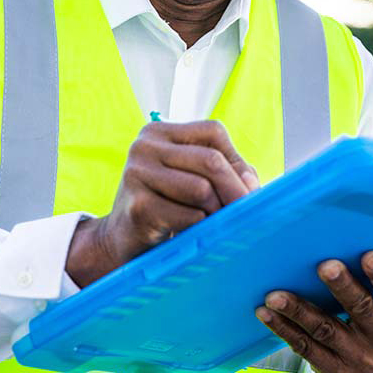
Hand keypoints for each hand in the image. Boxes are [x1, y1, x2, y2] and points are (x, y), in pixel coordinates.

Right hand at [66, 119, 258, 286]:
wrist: (122, 240)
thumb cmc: (168, 206)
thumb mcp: (195, 180)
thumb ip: (228, 172)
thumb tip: (250, 184)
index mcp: (160, 132)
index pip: (213, 131)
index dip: (235, 160)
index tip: (245, 187)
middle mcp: (145, 146)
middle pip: (211, 160)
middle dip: (236, 190)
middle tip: (246, 212)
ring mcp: (136, 173)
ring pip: (202, 189)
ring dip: (216, 212)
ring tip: (211, 222)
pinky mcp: (137, 206)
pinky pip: (189, 215)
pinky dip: (199, 227)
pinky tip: (190, 232)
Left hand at [255, 251, 372, 372]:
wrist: (372, 357)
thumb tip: (344, 234)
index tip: (369, 255)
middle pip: (361, 309)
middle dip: (342, 286)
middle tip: (324, 265)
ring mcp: (363, 360)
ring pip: (326, 330)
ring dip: (298, 309)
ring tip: (275, 295)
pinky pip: (306, 348)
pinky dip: (284, 328)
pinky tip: (266, 313)